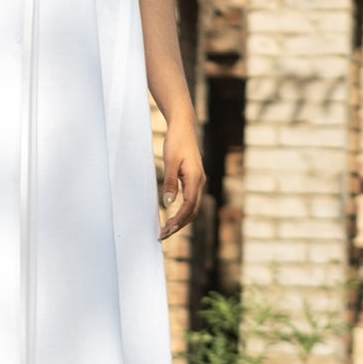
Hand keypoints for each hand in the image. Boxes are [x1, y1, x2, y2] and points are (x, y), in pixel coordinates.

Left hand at [159, 123, 205, 240]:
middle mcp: (200, 182)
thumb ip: (170, 182)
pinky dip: (183, 212)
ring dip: (181, 221)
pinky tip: (173, 217)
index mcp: (195, 179)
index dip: (178, 221)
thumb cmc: (176, 142)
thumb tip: (167, 204)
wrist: (184, 127)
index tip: (166, 231)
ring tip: (166, 230)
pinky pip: (191, 201)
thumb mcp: (170, 161)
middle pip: (193, 211)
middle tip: (162, 236)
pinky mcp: (194, 180)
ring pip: (193, 208)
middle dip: (179, 225)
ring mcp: (198, 182)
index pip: (189, 207)